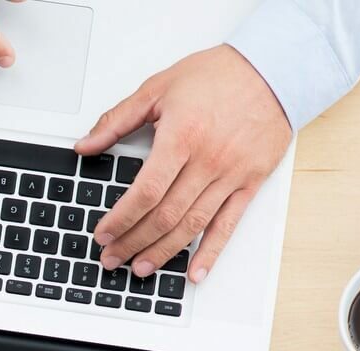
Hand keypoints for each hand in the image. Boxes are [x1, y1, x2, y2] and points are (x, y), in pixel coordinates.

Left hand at [77, 45, 291, 281]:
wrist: (274, 69)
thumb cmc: (218, 75)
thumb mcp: (159, 87)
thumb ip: (117, 120)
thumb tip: (85, 145)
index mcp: (181, 137)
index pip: (145, 192)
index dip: (121, 219)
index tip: (104, 234)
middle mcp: (208, 161)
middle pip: (165, 216)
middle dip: (133, 242)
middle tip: (112, 258)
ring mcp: (230, 175)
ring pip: (192, 226)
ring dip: (163, 252)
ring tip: (140, 268)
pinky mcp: (250, 183)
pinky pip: (227, 225)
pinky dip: (210, 252)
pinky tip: (194, 272)